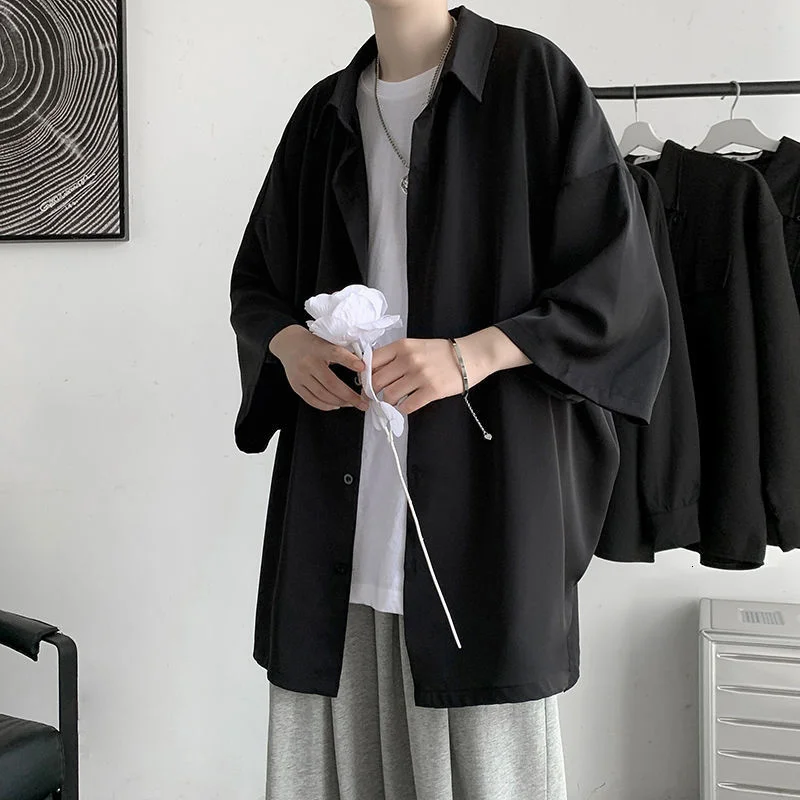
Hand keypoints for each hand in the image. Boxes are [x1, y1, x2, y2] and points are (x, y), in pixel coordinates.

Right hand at [269, 325, 369, 411]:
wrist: (288, 344)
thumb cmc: (312, 344)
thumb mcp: (326, 342)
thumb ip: (341, 352)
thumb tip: (363, 367)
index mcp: (319, 348)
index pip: (336, 354)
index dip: (350, 361)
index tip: (362, 367)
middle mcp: (308, 362)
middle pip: (331, 383)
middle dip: (349, 396)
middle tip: (363, 402)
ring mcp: (301, 376)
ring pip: (322, 394)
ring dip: (340, 402)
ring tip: (352, 404)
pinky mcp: (296, 385)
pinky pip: (312, 400)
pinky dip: (326, 406)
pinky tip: (336, 405)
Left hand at [369, 337, 486, 414]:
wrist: (469, 357)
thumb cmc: (441, 352)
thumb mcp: (415, 346)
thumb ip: (395, 356)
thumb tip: (373, 372)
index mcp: (402, 346)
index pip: (372, 361)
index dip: (365, 374)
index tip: (367, 381)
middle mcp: (408, 359)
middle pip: (377, 381)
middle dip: (373, 391)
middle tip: (376, 396)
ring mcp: (420, 376)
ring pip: (390, 395)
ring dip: (388, 401)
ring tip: (394, 400)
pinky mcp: (431, 391)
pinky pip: (407, 405)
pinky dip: (403, 408)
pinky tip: (407, 404)